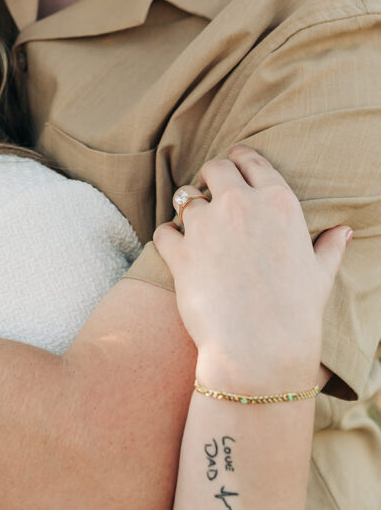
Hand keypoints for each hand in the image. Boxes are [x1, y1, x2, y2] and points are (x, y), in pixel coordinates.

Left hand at [154, 146, 350, 391]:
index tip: (234, 162)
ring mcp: (206, 225)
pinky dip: (169, 238)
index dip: (240, 159)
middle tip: (212, 191)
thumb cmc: (296, 313)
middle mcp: (240, 204)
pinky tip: (178, 250)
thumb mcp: (319, 275)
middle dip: (212, 176)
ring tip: (196, 227)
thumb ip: (329, 246)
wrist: (259, 350)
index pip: (252, 161)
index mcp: (278, 202)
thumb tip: (344, 231)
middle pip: (215, 168)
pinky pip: (164, 230)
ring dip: (189, 209)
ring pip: (186, 198)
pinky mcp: (179, 251)